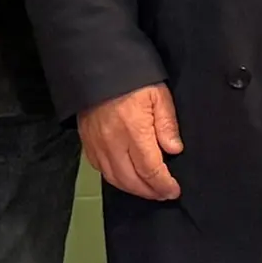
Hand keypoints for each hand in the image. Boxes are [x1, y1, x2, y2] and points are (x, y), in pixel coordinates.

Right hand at [77, 84, 183, 200]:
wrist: (97, 68)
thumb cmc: (133, 79)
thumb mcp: (158, 95)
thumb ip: (167, 124)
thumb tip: (174, 150)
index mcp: (134, 131)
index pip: (150, 169)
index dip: (163, 184)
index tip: (174, 191)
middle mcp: (113, 143)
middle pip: (131, 180)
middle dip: (150, 191)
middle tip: (164, 194)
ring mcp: (97, 145)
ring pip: (114, 179)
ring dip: (132, 189)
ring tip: (148, 190)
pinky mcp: (86, 143)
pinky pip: (100, 169)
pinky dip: (115, 179)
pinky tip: (126, 179)